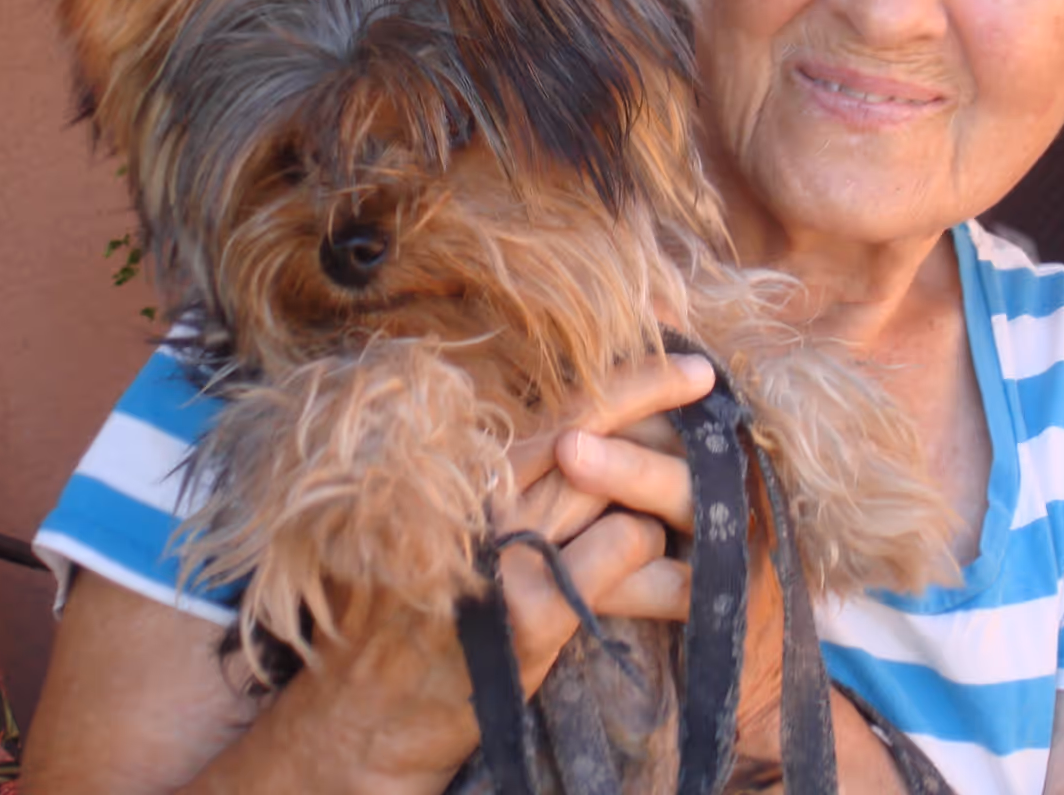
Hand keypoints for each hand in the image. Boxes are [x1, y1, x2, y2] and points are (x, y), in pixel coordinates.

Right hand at [178, 353, 720, 794]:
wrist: (357, 726)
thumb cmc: (401, 629)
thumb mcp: (433, 539)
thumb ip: (491, 490)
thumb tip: (574, 439)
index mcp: (454, 477)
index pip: (547, 407)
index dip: (607, 370)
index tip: (656, 337)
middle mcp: (473, 501)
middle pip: (584, 430)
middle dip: (651, 394)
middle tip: (704, 375)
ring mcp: (502, 553)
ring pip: (612, 491)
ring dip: (665, 499)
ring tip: (707, 510)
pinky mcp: (530, 613)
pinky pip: (621, 555)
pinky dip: (655, 567)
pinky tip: (667, 583)